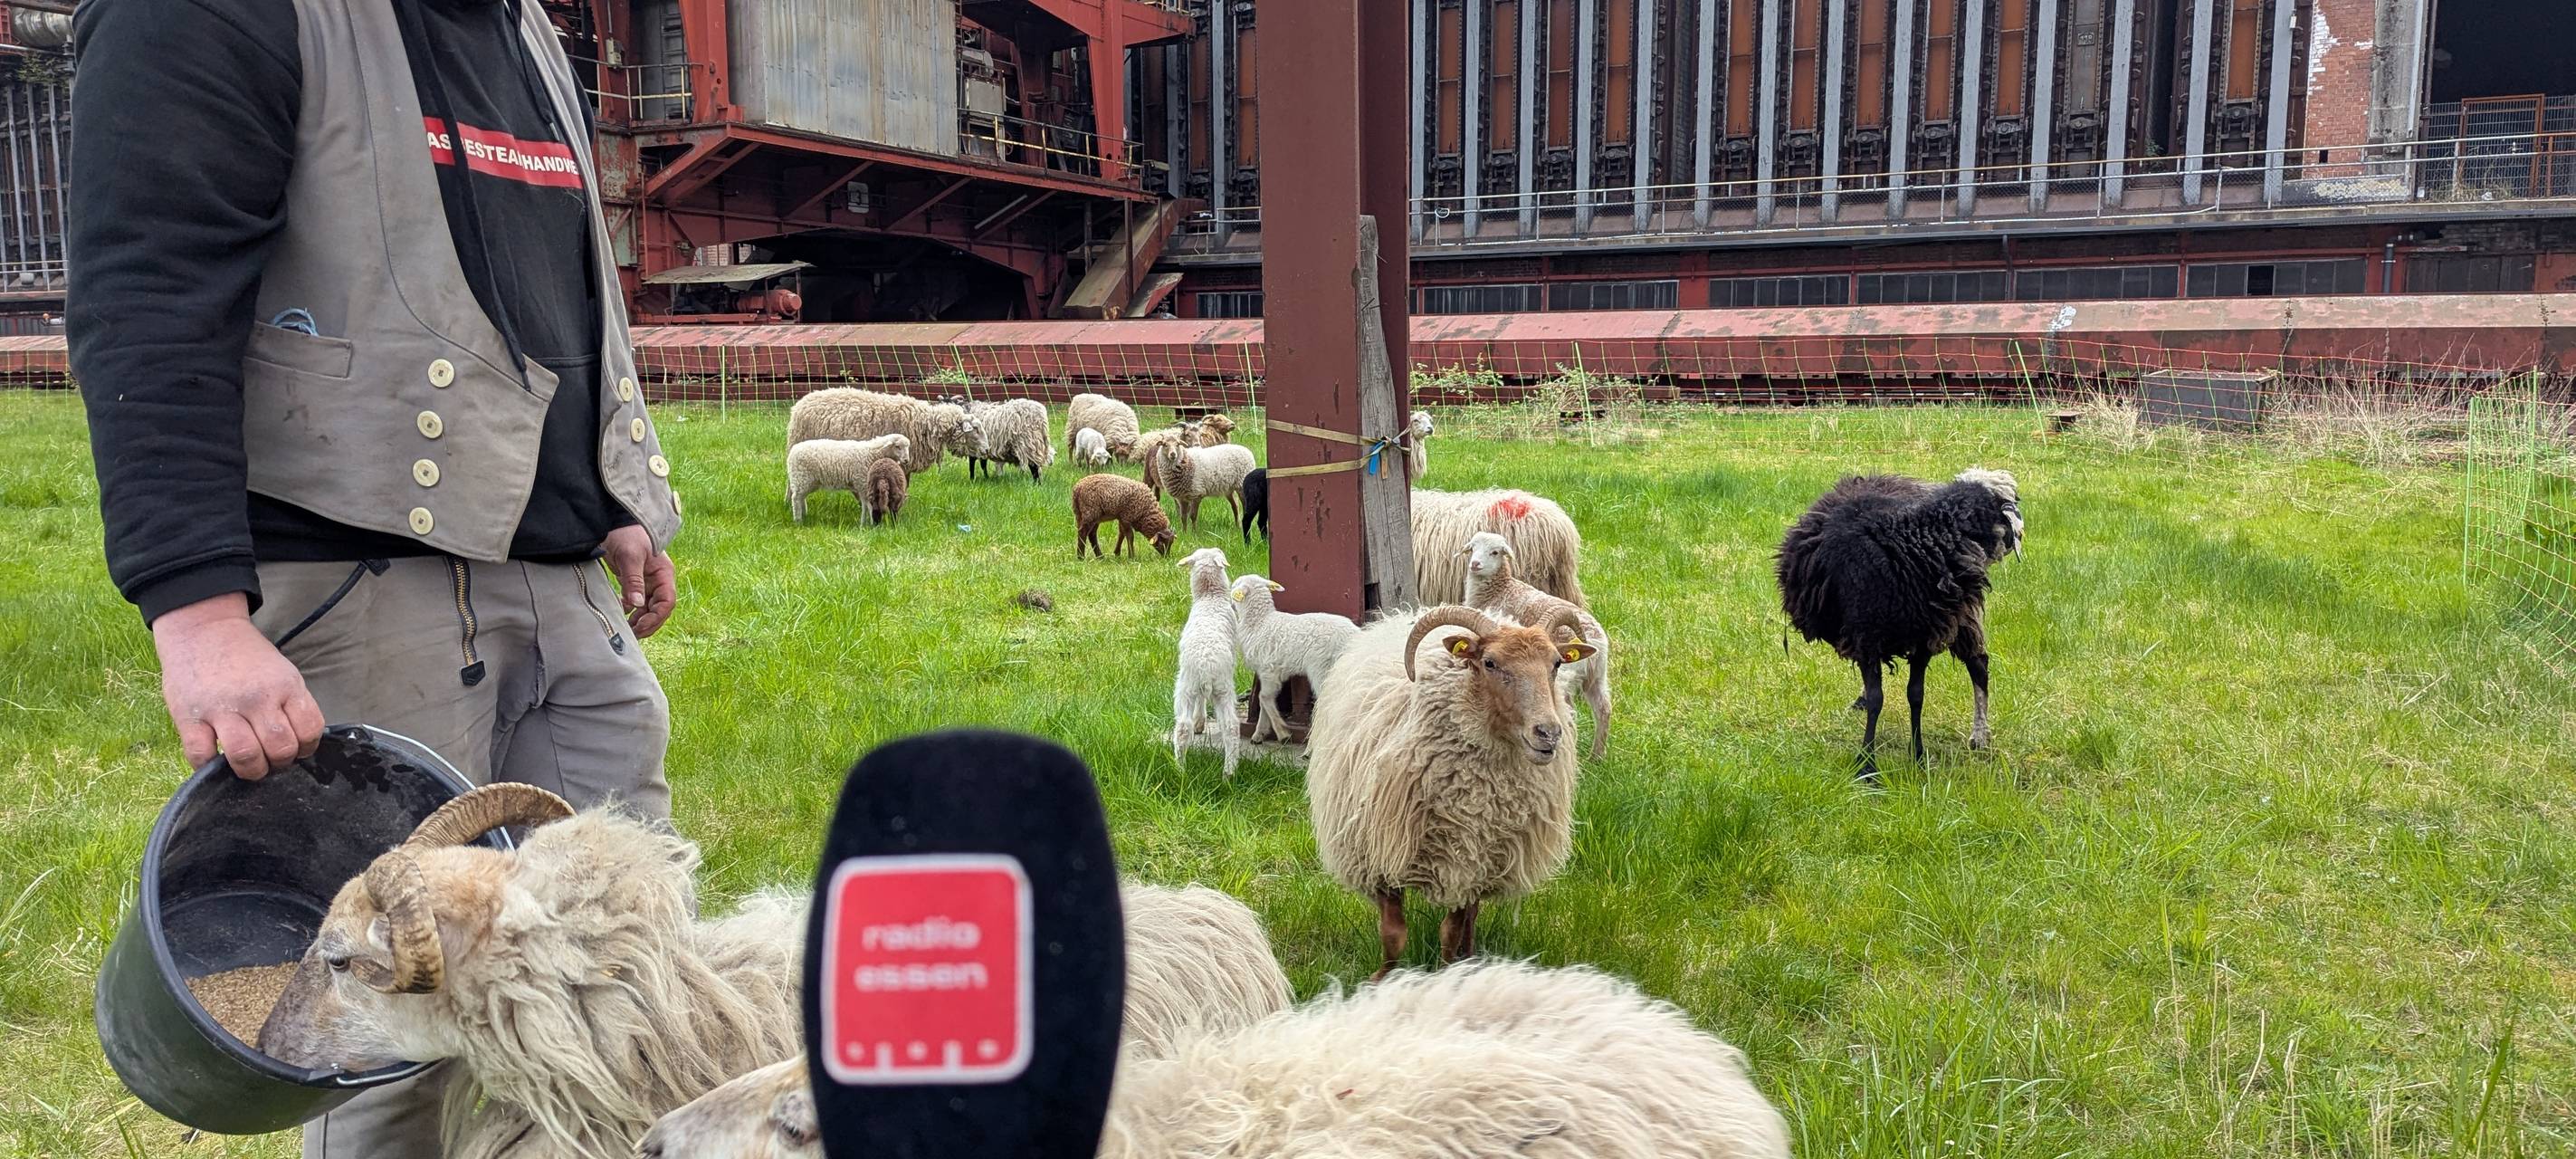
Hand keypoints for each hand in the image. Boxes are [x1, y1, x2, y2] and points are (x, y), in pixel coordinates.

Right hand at [151, 593, 324, 779]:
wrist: (203, 629)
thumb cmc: (246, 656)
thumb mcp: (282, 672)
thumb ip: (291, 705)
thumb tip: (300, 744)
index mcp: (285, 686)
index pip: (310, 730)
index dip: (306, 748)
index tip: (296, 749)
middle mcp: (257, 698)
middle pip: (280, 748)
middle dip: (279, 763)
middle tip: (270, 760)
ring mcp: (221, 708)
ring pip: (246, 756)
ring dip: (251, 770)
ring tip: (249, 765)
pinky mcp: (189, 717)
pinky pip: (201, 756)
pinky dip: (209, 768)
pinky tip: (215, 761)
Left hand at [602, 524, 677, 638]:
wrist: (611, 520)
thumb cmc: (626, 534)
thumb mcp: (630, 556)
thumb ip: (633, 581)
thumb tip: (637, 605)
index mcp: (664, 573)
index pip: (667, 602)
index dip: (656, 617)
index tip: (640, 626)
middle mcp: (659, 579)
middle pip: (659, 608)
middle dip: (648, 623)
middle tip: (633, 634)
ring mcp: (647, 580)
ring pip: (648, 607)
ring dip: (639, 619)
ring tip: (627, 629)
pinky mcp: (634, 580)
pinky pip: (637, 601)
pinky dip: (631, 610)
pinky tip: (621, 613)